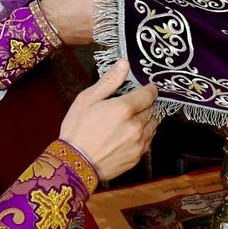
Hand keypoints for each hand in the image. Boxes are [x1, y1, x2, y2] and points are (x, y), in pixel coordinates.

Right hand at [40, 0, 118, 45]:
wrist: (45, 25)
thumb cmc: (59, 2)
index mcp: (99, 0)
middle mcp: (102, 16)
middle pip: (119, 8)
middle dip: (116, 3)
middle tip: (106, 0)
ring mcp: (100, 29)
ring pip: (113, 20)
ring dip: (111, 14)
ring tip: (100, 10)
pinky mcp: (95, 39)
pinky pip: (105, 29)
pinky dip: (103, 24)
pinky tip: (94, 20)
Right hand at [59, 59, 158, 179]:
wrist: (74, 165)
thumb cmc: (77, 130)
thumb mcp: (87, 100)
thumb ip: (109, 81)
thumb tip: (124, 64)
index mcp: (124, 109)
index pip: (149, 94)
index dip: (149, 89)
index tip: (146, 88)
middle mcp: (136, 126)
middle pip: (152, 109)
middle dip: (147, 104)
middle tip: (137, 103)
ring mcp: (138, 143)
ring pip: (153, 126)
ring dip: (148, 119)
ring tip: (136, 118)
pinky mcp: (137, 157)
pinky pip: (148, 141)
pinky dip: (144, 134)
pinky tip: (132, 134)